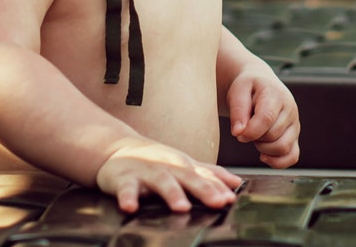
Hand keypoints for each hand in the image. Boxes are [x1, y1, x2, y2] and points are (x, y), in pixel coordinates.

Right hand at [96, 138, 241, 213]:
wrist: (119, 148)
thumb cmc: (157, 160)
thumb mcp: (184, 165)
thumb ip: (209, 174)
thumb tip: (237, 183)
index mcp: (184, 166)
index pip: (205, 176)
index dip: (219, 186)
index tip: (232, 198)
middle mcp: (168, 167)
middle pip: (188, 178)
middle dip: (204, 189)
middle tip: (218, 202)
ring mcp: (147, 172)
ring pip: (161, 182)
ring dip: (172, 193)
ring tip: (182, 207)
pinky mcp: (124, 178)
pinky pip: (126, 189)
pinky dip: (128, 197)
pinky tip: (130, 207)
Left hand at [226, 69, 299, 167]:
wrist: (260, 84)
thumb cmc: (248, 88)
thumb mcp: (238, 91)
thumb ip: (237, 110)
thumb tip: (238, 132)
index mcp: (276, 95)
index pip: (267, 118)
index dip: (250, 131)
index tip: (238, 132)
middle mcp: (290, 109)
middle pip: (273, 136)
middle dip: (255, 138)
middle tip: (247, 129)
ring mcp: (295, 124)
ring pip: (284, 148)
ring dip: (264, 149)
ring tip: (256, 137)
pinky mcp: (294, 136)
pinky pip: (292, 156)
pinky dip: (277, 161)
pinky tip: (263, 154)